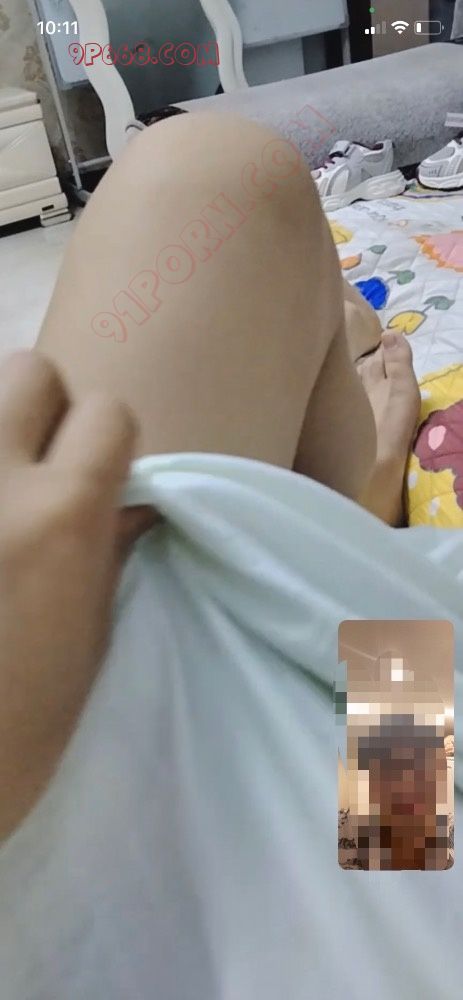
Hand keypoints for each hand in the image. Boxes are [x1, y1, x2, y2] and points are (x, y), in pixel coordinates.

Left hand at [0, 352, 154, 841]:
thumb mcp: (88, 642)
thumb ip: (105, 549)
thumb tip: (126, 499)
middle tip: (39, 475)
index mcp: (62, 517)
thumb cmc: (16, 732)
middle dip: (47, 413)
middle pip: (29, 371)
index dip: (113, 446)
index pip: (110, 411)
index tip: (104, 481)